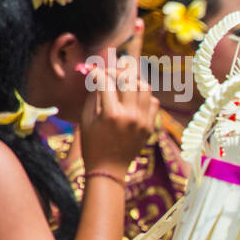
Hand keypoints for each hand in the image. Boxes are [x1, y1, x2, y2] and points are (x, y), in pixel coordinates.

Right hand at [79, 20, 157, 173]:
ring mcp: (143, 121)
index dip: (97, 72)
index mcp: (110, 114)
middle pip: (128, 79)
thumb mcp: (86, 119)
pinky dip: (143, 96)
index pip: (105, 81)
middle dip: (117, 71)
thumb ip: (93, 95)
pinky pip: (153, 102)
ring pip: (144, 88)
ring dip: (133, 82)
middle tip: (110, 73)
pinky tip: (133, 99)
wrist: (109, 168)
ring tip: (123, 84)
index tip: (93, 71)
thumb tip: (96, 75)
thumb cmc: (92, 143)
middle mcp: (130, 116)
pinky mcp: (150, 126)